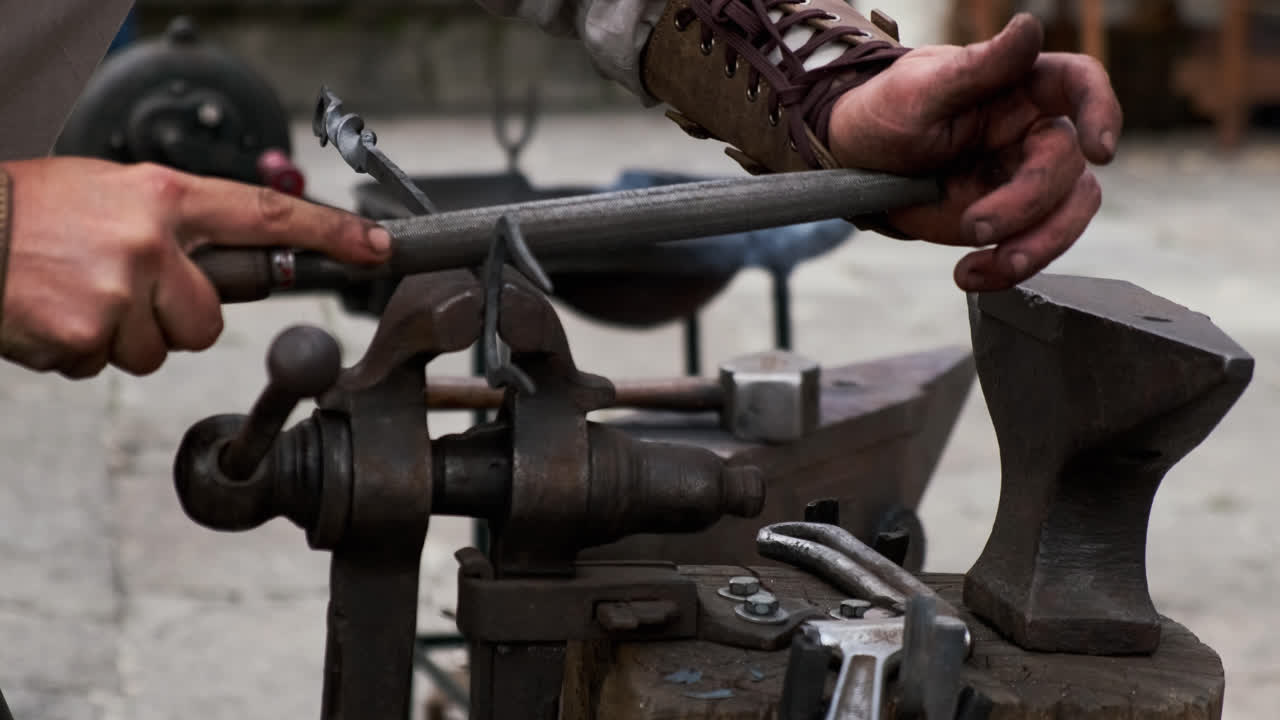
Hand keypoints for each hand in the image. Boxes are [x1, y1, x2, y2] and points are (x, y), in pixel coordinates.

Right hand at [0, 157, 389, 377]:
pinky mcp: (87, 335)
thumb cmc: (29, 211)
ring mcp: (121, 291)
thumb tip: (220, 269)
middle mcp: (151, 242)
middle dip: (169, 321)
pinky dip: (76, 351)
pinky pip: (104, 366)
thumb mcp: (112, 194)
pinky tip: (47, 313)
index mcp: (163, 196)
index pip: (268, 215)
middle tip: (116, 291)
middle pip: (208, 322)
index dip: (328, 234)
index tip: (375, 248)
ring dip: (117, 337)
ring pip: (155, 350)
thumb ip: (172, 226)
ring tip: (71, 295)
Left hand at [827, 13, 1122, 290]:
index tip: (1100, 151)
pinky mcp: (1007, 219)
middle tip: (974, 226)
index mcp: (1021, 86)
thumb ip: (979, 66)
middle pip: (1068, 168)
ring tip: (985, 267)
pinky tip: (969, 275)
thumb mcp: (922, 88)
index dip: (1102, 110)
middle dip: (1027, 205)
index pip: (1078, 83)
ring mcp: (1022, 178)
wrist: (856, 159)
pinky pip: (1029, 248)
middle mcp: (1032, 131)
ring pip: (1067, 215)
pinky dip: (1004, 270)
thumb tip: (1030, 27)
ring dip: (1034, 249)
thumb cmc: (889, 109)